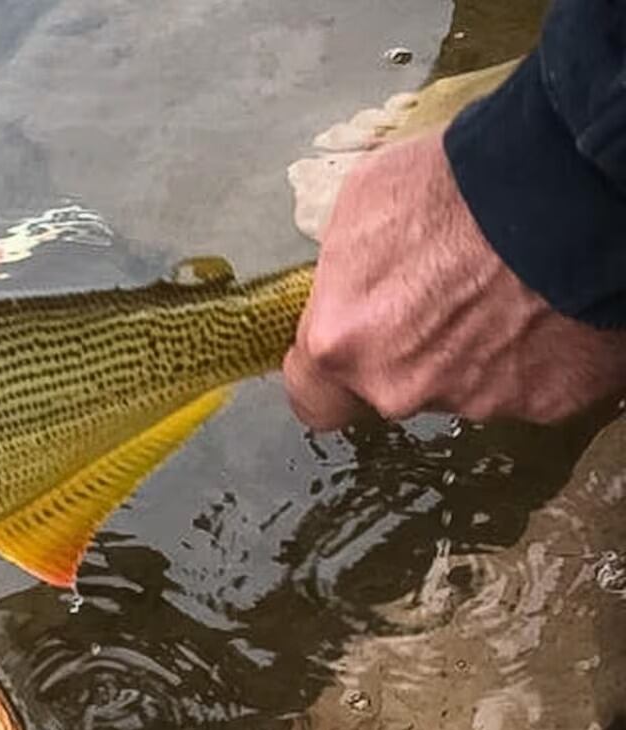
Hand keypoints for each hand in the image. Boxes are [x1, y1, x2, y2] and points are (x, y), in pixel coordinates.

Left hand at [284, 128, 625, 429]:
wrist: (560, 186)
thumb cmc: (453, 185)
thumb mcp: (359, 207)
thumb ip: (342, 276)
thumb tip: (349, 288)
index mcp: (342, 344)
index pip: (313, 400)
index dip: (333, 375)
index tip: (349, 353)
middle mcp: (402, 386)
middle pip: (395, 385)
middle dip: (412, 350)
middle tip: (444, 294)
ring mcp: (478, 400)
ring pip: (462, 386)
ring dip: (474, 350)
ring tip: (501, 290)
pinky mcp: (548, 401)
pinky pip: (530, 384)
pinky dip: (535, 356)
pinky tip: (545, 307)